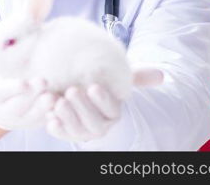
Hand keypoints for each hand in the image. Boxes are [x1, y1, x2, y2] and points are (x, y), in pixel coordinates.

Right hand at [0, 59, 56, 130]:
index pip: (0, 93)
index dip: (12, 89)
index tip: (24, 83)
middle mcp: (4, 110)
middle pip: (17, 106)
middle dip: (31, 95)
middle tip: (43, 82)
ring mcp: (20, 118)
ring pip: (31, 116)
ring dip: (42, 107)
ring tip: (53, 96)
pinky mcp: (33, 121)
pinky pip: (42, 121)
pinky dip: (51, 115)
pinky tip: (60, 104)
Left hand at [46, 67, 163, 142]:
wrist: (77, 90)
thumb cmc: (98, 80)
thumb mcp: (115, 77)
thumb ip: (135, 76)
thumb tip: (162, 75)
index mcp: (112, 112)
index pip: (112, 109)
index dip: (103, 100)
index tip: (94, 86)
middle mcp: (99, 125)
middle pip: (95, 123)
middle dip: (83, 108)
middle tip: (72, 91)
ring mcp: (82, 131)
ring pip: (77, 131)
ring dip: (67, 117)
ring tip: (56, 101)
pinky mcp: (65, 132)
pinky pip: (60, 134)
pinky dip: (55, 127)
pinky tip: (48, 117)